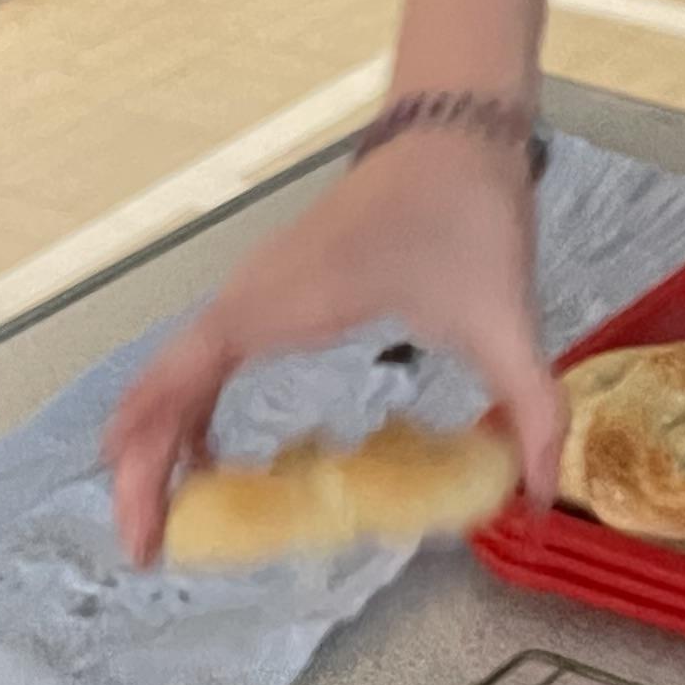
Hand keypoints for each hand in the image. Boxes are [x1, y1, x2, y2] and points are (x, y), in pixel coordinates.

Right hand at [104, 131, 560, 565]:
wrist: (454, 131)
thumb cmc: (468, 214)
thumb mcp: (506, 318)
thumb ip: (531, 408)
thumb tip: (544, 496)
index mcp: (281, 306)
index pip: (176, 393)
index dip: (147, 470)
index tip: (146, 540)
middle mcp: (247, 298)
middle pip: (155, 394)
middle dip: (140, 476)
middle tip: (148, 553)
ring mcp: (251, 292)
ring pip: (170, 377)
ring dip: (156, 446)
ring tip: (164, 522)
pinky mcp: (269, 291)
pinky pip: (204, 361)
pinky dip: (189, 412)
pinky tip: (209, 459)